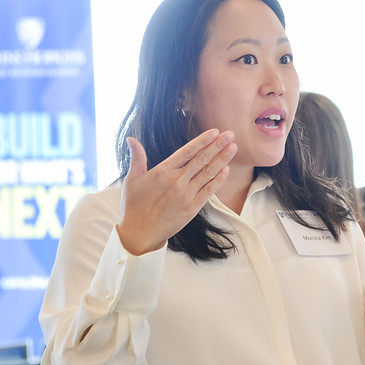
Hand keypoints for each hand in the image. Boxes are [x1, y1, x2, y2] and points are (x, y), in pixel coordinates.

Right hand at [116, 130, 236, 254]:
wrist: (139, 233)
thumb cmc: (133, 206)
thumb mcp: (132, 179)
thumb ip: (136, 157)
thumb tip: (131, 138)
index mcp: (162, 171)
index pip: (187, 151)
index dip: (202, 141)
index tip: (214, 132)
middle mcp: (176, 181)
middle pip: (201, 159)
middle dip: (217, 146)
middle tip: (230, 134)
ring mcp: (186, 194)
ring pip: (207, 173)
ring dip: (222, 159)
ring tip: (233, 147)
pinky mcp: (192, 208)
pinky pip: (208, 191)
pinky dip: (218, 180)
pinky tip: (226, 169)